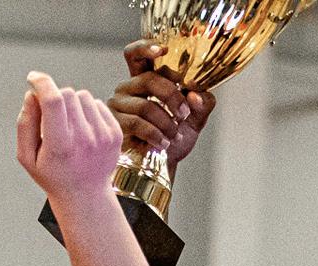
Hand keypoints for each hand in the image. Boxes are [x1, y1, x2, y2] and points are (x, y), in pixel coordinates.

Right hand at [16, 72, 123, 202]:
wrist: (86, 196)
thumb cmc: (54, 176)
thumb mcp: (27, 157)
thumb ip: (25, 124)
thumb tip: (31, 95)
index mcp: (60, 146)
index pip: (53, 101)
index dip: (41, 83)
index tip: (33, 79)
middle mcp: (84, 140)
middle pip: (67, 93)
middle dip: (55, 97)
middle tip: (52, 117)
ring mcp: (103, 136)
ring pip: (83, 95)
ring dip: (72, 104)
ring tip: (69, 125)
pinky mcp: (115, 134)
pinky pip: (98, 104)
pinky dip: (87, 111)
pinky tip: (83, 129)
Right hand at [109, 41, 214, 165]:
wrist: (163, 165)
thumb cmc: (175, 138)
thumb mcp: (195, 119)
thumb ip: (202, 103)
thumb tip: (195, 95)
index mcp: (146, 78)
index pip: (136, 54)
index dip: (146, 47)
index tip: (162, 50)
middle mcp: (128, 87)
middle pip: (149, 79)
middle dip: (172, 97)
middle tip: (184, 114)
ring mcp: (118, 104)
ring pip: (145, 105)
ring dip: (166, 123)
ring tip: (174, 136)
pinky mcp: (114, 123)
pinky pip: (137, 123)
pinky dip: (155, 134)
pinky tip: (163, 143)